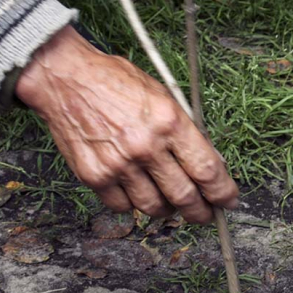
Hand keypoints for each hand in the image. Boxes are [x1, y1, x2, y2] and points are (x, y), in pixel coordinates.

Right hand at [15, 26, 238, 222]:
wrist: (65, 78)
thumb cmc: (116, 82)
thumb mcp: (163, 96)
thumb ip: (185, 131)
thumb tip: (208, 166)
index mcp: (169, 122)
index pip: (207, 170)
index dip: (222, 192)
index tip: (228, 200)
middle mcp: (146, 146)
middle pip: (185, 197)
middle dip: (200, 212)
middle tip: (204, 214)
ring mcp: (118, 164)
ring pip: (155, 207)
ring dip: (168, 210)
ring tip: (170, 203)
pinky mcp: (94, 176)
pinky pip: (123, 207)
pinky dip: (133, 205)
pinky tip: (136, 192)